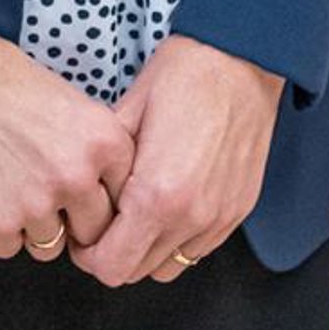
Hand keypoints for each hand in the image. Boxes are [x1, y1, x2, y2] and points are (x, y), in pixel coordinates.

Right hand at [0, 18, 136, 260]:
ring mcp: (36, 204)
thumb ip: (92, 147)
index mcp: (103, 141)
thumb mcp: (69, 101)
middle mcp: (76, 176)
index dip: (100, 194)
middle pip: (92, 230)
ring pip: (49, 246)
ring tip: (11, 184)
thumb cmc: (2, 79)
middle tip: (46, 192)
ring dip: (33, 226)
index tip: (84, 189)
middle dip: (72, 219)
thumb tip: (103, 188)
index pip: (123, 196)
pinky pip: (8, 249)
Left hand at [65, 32, 285, 287]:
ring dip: (148, 249)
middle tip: (109, 220)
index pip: (110, 266)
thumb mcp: (127, 110)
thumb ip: (104, 163)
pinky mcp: (237, 211)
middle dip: (115, 252)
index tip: (87, 233)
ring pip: (168, 266)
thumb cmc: (186, 73)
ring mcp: (218, 218)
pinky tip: (172, 202)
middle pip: (136, 272)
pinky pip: (198, 248)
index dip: (88, 254)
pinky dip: (179, 238)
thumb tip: (86, 189)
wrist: (242, 57)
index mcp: (156, 195)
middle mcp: (190, 216)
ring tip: (141, 212)